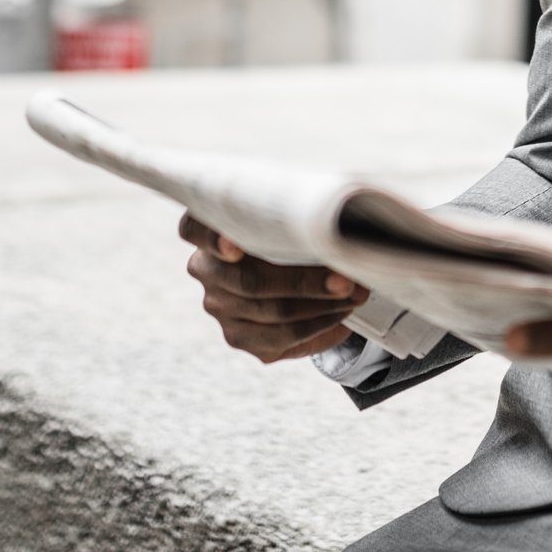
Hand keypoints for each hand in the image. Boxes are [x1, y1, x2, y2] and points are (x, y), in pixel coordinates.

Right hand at [178, 212, 369, 362]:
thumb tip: (341, 227)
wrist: (293, 272)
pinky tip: (341, 314)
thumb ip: (297, 216)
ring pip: (272, 312)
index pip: (195, 229)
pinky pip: (281, 337)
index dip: (213, 238)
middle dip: (305, 281)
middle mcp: (206, 269)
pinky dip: (319, 325)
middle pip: (250, 281)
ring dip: (322, 305)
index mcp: (208, 228)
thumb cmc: (291, 231)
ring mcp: (219, 306)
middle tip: (345, 279)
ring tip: (356, 293)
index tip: (236, 246)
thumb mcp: (290, 214)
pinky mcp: (238, 336)